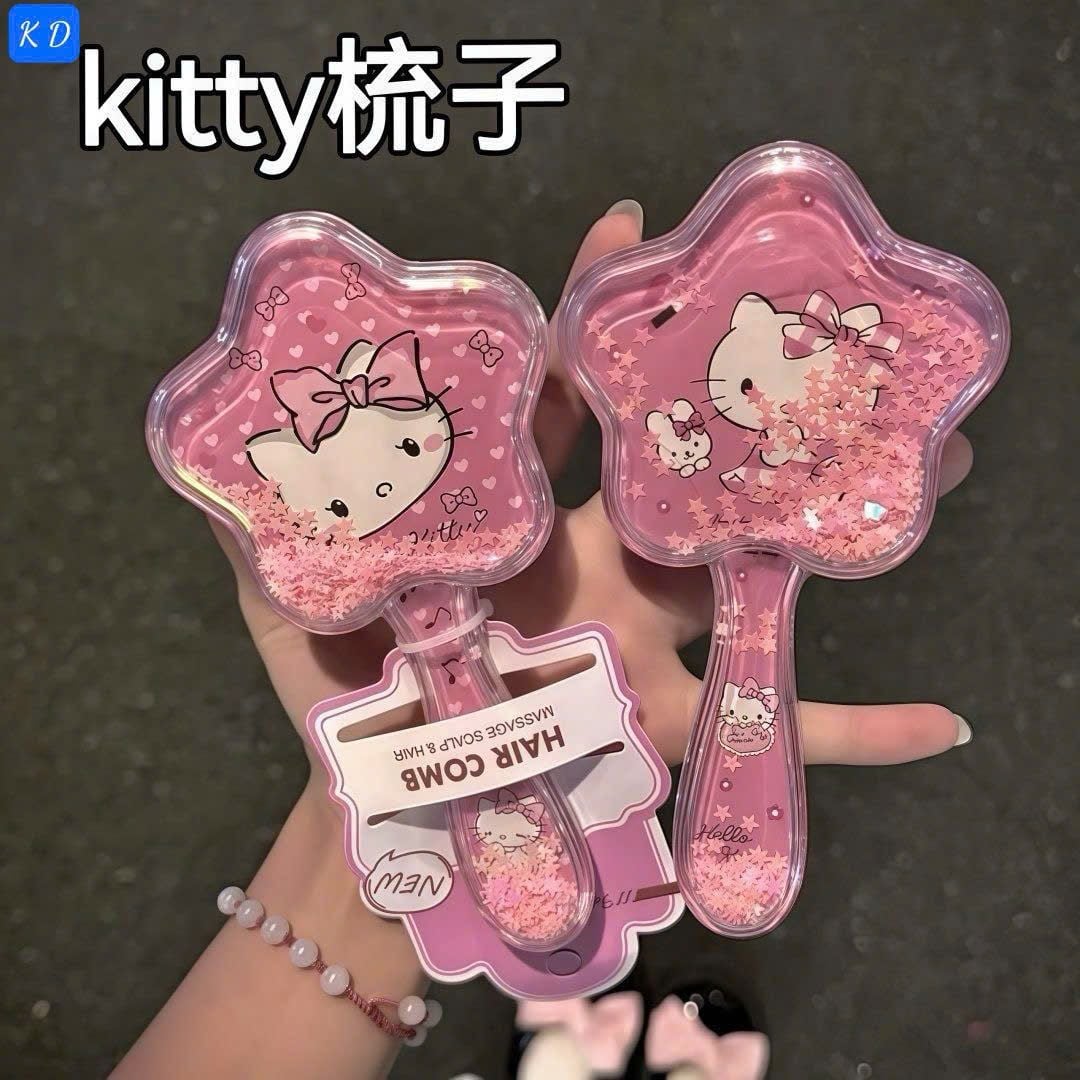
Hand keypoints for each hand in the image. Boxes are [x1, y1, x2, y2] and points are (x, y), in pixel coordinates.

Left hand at [211, 201, 972, 778]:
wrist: (390, 818)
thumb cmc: (342, 708)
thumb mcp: (293, 613)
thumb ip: (266, 542)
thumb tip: (234, 478)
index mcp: (518, 535)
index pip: (558, 414)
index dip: (584, 331)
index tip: (616, 233)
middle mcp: (596, 576)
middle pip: (681, 478)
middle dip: (742, 409)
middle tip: (818, 338)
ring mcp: (644, 650)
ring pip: (752, 584)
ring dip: (833, 537)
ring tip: (934, 471)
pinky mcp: (672, 731)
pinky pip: (785, 736)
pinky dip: (863, 737)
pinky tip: (945, 724)